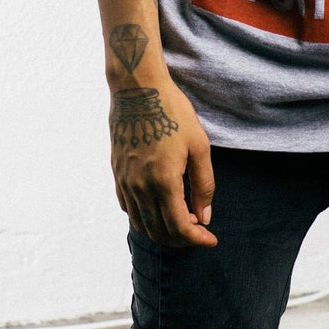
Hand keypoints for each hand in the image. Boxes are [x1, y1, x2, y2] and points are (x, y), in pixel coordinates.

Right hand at [109, 75, 215, 248]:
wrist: (137, 89)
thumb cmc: (172, 113)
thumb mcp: (199, 146)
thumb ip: (203, 185)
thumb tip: (204, 217)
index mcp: (164, 181)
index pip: (179, 228)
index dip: (197, 240)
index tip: (211, 238)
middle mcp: (140, 187)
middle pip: (160, 232)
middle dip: (182, 240)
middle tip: (199, 231)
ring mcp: (125, 181)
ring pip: (142, 224)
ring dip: (162, 232)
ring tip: (181, 220)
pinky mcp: (117, 173)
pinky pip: (128, 208)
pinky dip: (144, 218)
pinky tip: (159, 208)